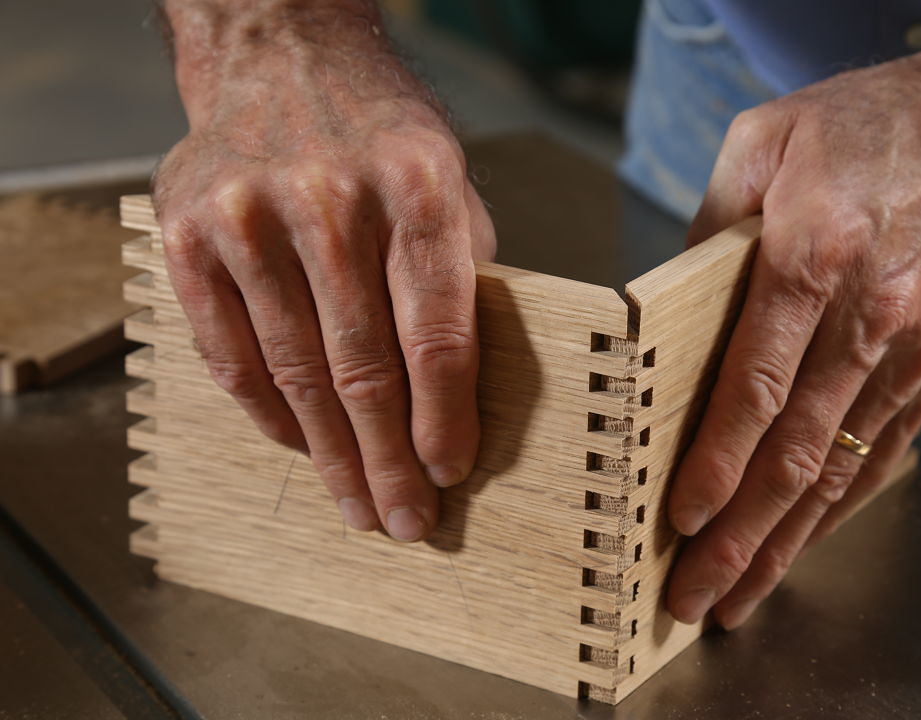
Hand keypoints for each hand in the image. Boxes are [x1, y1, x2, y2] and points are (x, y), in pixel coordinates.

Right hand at [154, 0, 495, 541]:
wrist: (282, 58)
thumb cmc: (379, 134)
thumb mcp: (448, 183)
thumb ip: (456, 277)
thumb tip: (459, 394)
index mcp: (416, 186)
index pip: (436, 334)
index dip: (445, 418)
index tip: (451, 473)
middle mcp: (332, 202)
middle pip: (365, 369)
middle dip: (389, 460)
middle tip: (405, 519)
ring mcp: (250, 217)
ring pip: (297, 375)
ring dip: (331, 455)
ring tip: (356, 504)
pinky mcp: (189, 235)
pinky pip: (232, 355)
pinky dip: (270, 415)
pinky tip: (300, 447)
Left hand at [666, 12, 920, 626]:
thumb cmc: (871, 123)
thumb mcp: (765, 141)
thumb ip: (710, 227)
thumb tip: (666, 306)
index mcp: (814, 253)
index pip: (757, 384)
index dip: (716, 461)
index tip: (679, 517)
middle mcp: (867, 315)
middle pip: (797, 450)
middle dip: (739, 535)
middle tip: (692, 595)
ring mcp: (909, 348)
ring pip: (840, 468)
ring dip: (784, 542)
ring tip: (737, 596)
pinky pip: (882, 451)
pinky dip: (838, 508)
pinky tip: (800, 546)